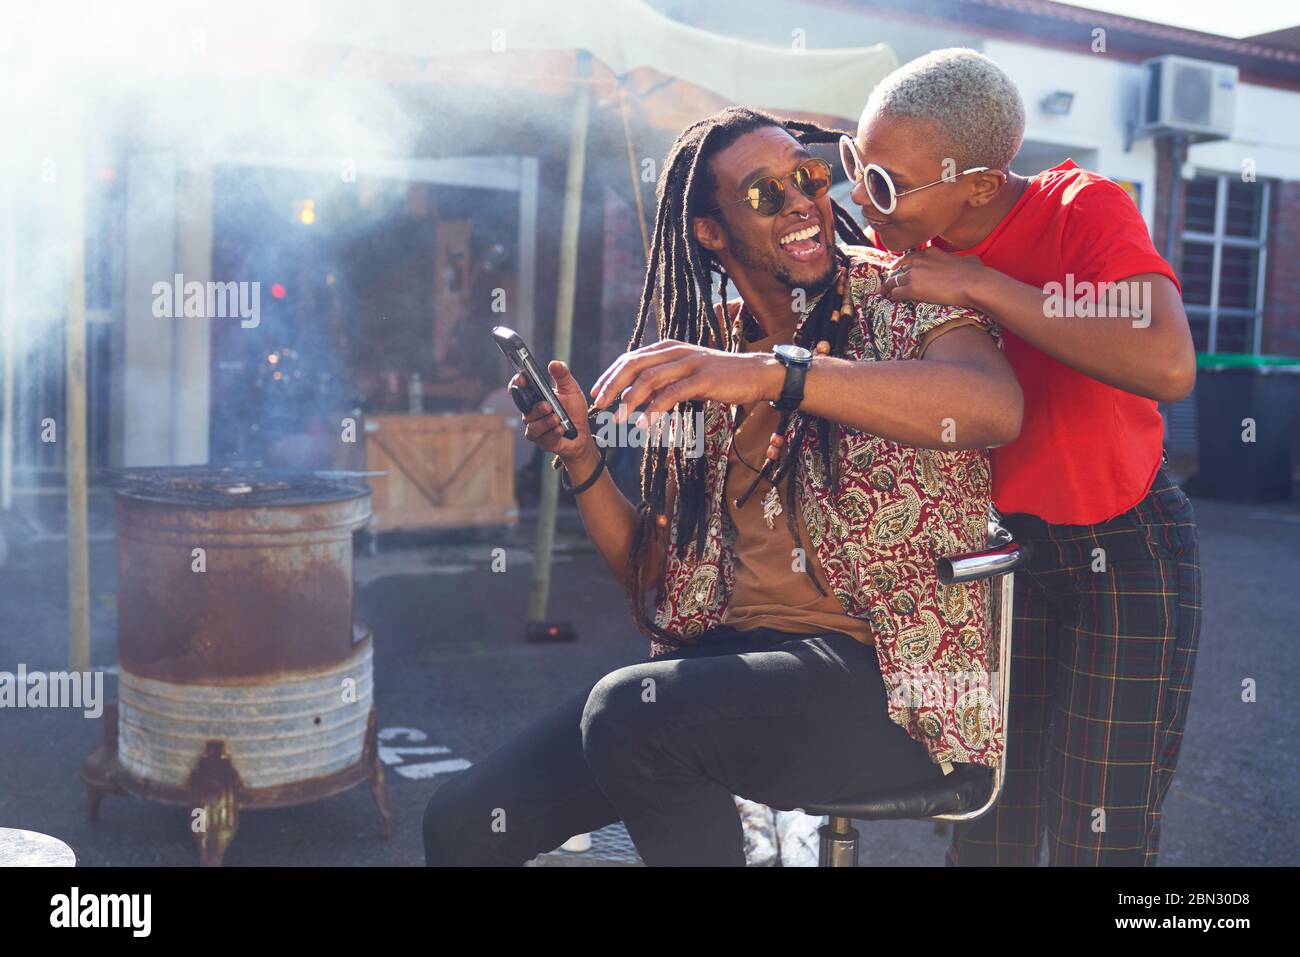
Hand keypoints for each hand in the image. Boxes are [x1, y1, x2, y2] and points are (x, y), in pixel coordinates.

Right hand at [514, 361, 592, 462]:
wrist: (583, 432)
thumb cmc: (573, 410)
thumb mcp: (571, 389)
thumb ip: (563, 375)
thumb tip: (554, 364)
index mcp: (534, 397)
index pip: (517, 389)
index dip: (516, 383)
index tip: (522, 379)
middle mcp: (531, 412)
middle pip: (525, 410)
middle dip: (536, 408)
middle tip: (548, 406)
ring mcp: (535, 428)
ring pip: (533, 426)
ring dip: (545, 422)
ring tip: (557, 419)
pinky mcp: (542, 441)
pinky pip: (543, 438)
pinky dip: (553, 433)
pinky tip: (561, 429)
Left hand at [591, 340, 779, 423]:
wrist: (757, 373)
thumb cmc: (721, 376)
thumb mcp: (686, 375)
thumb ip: (663, 382)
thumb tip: (636, 396)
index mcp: (668, 348)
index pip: (630, 359)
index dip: (610, 376)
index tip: (597, 394)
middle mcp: (675, 351)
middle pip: (634, 366)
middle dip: (612, 386)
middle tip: (600, 407)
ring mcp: (689, 363)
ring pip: (650, 379)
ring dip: (630, 400)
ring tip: (618, 419)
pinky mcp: (703, 378)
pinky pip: (672, 394)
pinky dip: (655, 409)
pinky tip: (645, 424)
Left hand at [883, 246, 989, 309]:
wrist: (974, 284)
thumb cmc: (976, 273)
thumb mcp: (970, 259)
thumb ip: (965, 259)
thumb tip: (971, 260)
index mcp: (931, 252)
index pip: (910, 256)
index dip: (904, 264)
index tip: (901, 269)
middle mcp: (919, 261)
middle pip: (898, 267)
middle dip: (893, 274)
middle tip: (889, 281)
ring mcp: (914, 275)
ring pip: (893, 280)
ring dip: (888, 286)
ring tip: (883, 292)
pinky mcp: (912, 289)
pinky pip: (895, 292)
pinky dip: (892, 296)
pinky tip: (891, 299)